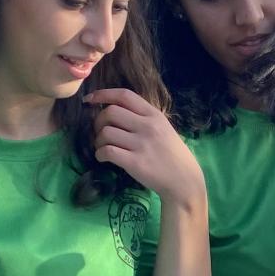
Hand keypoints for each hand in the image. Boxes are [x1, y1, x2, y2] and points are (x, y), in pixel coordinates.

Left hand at [86, 89, 204, 207]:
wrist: (184, 180)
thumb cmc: (172, 154)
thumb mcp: (163, 128)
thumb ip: (143, 118)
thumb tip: (114, 110)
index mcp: (154, 115)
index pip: (124, 95)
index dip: (103, 94)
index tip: (90, 99)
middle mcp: (148, 126)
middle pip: (110, 112)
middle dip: (98, 121)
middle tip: (100, 132)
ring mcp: (141, 144)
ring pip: (106, 132)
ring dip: (98, 140)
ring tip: (103, 147)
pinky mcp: (135, 162)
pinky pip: (107, 151)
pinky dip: (100, 154)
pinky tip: (103, 158)